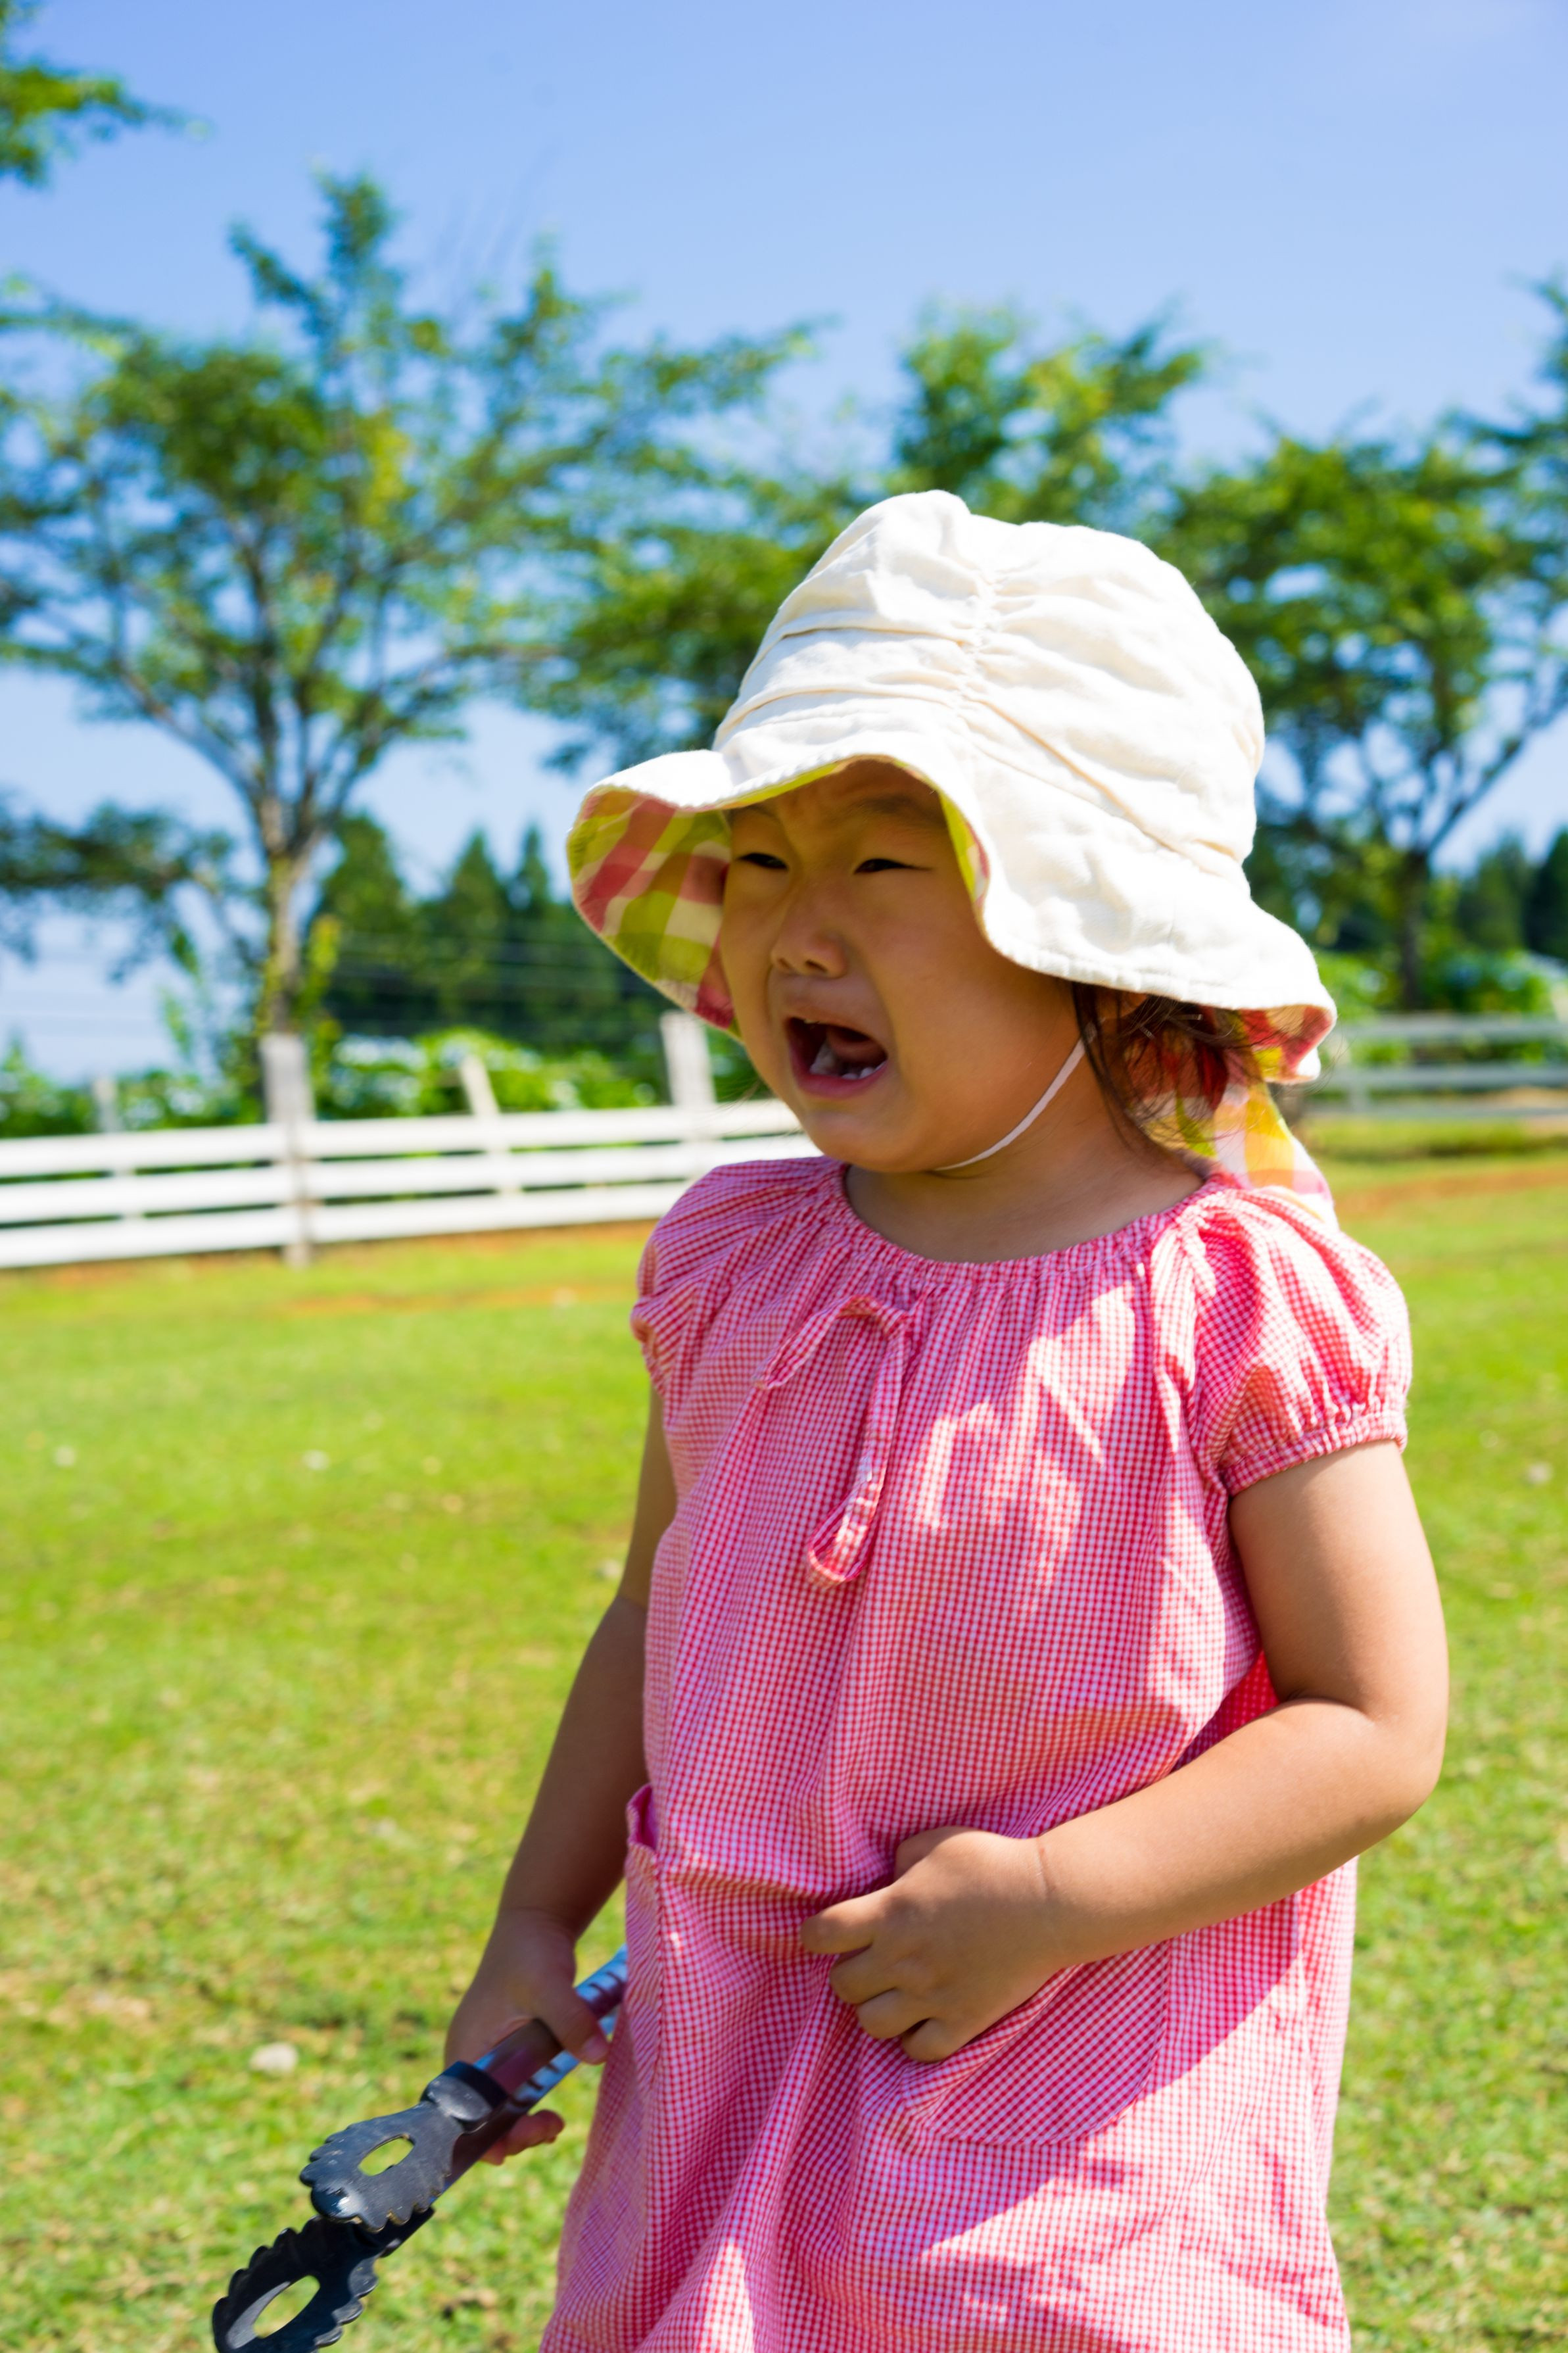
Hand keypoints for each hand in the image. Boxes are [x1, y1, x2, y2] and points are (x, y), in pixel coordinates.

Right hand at [444, 1907, 609, 2162]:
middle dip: (512, 2134)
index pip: (461, 2113)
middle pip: (479, 2119)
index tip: (523, 2139)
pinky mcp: (507, 2054)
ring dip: (522, 2124)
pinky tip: (551, 2113)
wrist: (535, 1923)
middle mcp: (469, 2060)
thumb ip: (571, 2020)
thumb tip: (599, 2056)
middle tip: (552, 2127)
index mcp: (464, 2050)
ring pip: (497, 2110)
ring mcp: (487, 2058)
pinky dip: (528, 2107)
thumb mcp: (550, 1984)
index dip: (485, 2137)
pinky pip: (511, 2094)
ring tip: (555, 2124)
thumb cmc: (532, 1951)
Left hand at [799, 1826, 1064, 2061]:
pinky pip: (919, 2051)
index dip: (814, 1935)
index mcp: (890, 1912)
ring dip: (875, 2009)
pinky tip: (923, 2019)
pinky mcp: (963, 2020)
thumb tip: (886, 1881)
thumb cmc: (991, 1863)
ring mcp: (932, 1994)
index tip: (827, 1933)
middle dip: (848, 1973)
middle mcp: (903, 1958)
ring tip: (893, 1993)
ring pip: (871, 2024)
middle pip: (841, 1986)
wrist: (1048, 1902)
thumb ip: (900, 1861)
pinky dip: (914, 2040)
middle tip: (869, 1962)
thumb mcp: (936, 1842)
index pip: (820, 1935)